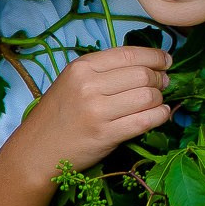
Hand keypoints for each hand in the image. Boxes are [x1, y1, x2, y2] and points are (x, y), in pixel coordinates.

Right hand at [24, 45, 172, 172]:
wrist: (37, 151)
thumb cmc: (61, 114)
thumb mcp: (74, 81)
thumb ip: (106, 70)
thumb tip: (151, 64)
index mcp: (82, 67)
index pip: (130, 54)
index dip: (156, 57)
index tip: (167, 61)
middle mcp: (89, 85)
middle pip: (143, 75)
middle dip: (160, 79)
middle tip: (163, 84)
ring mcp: (97, 111)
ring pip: (148, 97)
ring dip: (160, 99)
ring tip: (158, 102)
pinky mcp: (106, 134)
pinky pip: (146, 121)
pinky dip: (160, 116)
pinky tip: (161, 115)